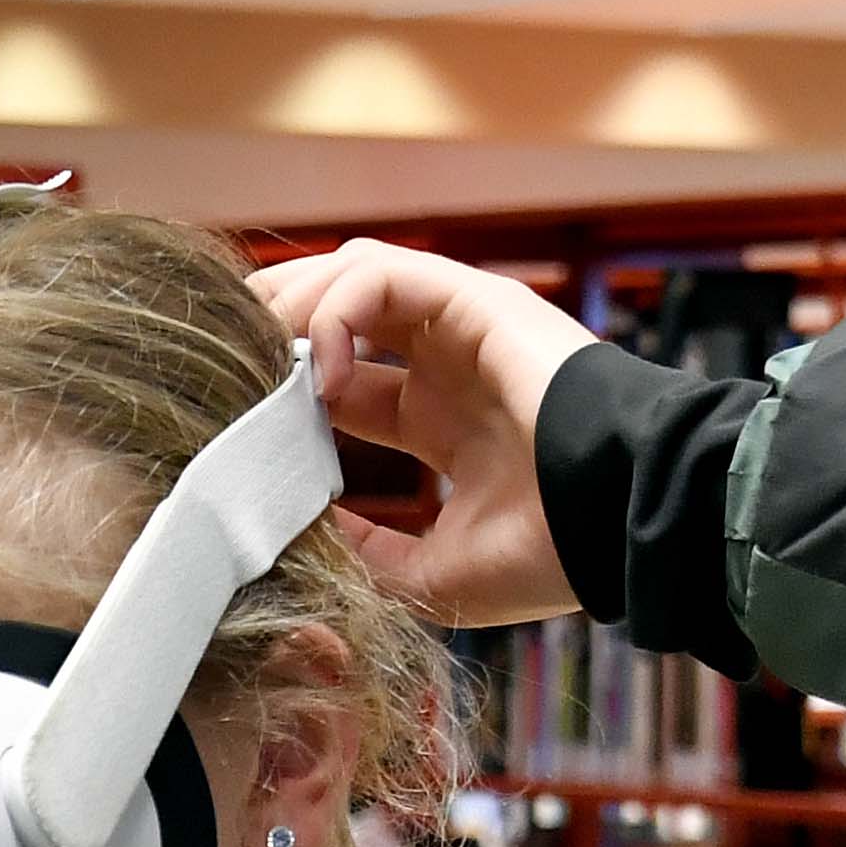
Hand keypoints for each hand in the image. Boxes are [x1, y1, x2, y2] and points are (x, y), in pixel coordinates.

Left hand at [248, 240, 607, 628]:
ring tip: (251, 356)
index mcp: (439, 417)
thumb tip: (295, 537)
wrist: (627, 527)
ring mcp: (464, 328)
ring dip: (290, 306)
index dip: (280, 393)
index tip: (231, 425)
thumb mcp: (433, 573)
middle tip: (218, 370)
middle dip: (272, 332)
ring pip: (351, 275)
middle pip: (336, 314)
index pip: (338, 381)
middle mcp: (447, 363)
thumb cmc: (554, 552)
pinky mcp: (478, 301)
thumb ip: (367, 552)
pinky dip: (335, 309)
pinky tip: (317, 372)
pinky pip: (383, 272)